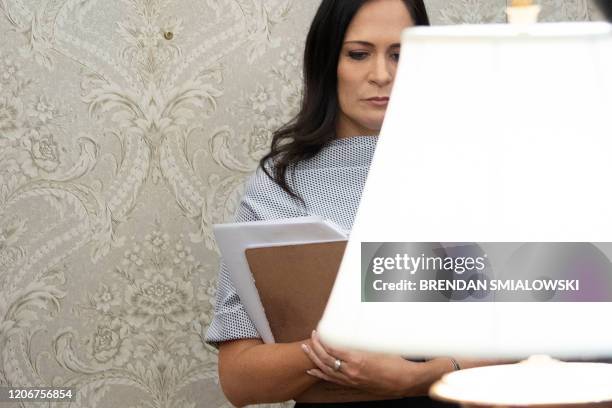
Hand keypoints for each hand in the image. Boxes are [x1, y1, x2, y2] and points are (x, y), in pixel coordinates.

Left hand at [301, 330, 423, 396]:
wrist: (403, 380)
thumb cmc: (394, 362)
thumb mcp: (377, 346)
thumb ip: (362, 340)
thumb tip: (352, 331)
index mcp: (357, 359)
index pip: (333, 349)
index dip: (323, 340)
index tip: (319, 332)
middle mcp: (351, 371)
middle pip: (326, 359)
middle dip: (316, 347)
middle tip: (311, 337)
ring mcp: (350, 379)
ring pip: (326, 369)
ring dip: (314, 359)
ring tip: (306, 350)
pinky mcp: (352, 384)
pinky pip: (332, 379)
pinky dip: (320, 374)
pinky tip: (313, 370)